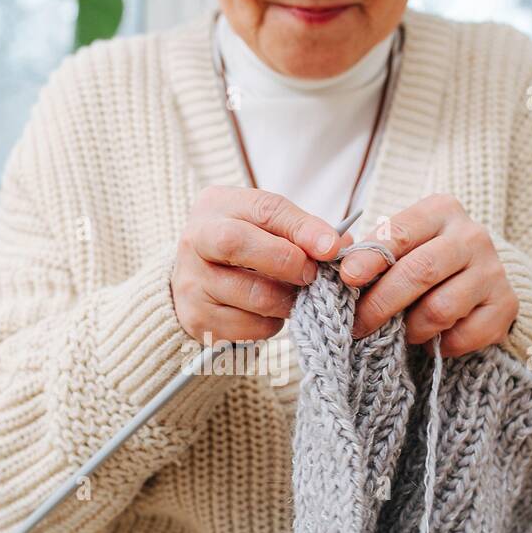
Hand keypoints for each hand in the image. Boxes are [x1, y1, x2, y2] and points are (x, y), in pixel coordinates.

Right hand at [172, 187, 344, 343]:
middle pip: (237, 244)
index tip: (331, 247)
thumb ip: (299, 231)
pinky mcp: (198, 319)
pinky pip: (252, 326)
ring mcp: (192, 282)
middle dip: (286, 261)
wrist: (198, 281)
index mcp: (217, 206)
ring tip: (295, 295)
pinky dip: (274, 322)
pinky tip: (271, 312)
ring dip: (288, 299)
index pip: (264, 209)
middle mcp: (195, 240)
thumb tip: (340, 247)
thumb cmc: (244, 247)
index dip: (302, 229)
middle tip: (312, 274)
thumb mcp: (265, 226)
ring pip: (254, 294)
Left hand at [342, 194, 517, 357]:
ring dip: (410, 329)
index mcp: (441, 211)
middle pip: (420, 271)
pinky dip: (439, 344)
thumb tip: (341, 272)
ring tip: (400, 332)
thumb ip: (372, 254)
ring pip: (440, 309)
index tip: (348, 278)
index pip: (400, 233)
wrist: (478, 279)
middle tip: (359, 325)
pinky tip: (433, 338)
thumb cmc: (423, 261)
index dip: (371, 258)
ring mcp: (493, 271)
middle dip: (382, 303)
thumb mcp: (399, 247)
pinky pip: (462, 336)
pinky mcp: (507, 306)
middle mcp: (472, 236)